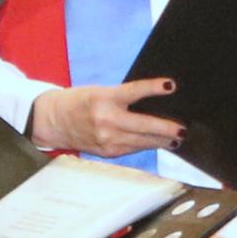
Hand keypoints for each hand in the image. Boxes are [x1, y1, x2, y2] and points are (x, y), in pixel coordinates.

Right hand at [30, 79, 184, 156]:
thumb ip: (123, 98)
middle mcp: (106, 120)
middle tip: (183, 129)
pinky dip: (146, 145)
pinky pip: (133, 148)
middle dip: (167, 129)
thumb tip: (153, 103)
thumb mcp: (100, 92)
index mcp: (104, 99)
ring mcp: (107, 139)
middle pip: (144, 125)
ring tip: (176, 139)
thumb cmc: (79, 101)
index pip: (135, 91)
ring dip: (162, 141)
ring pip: (142, 141)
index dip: (154, 88)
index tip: (171, 86)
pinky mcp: (107, 151)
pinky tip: (158, 143)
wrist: (53, 120)